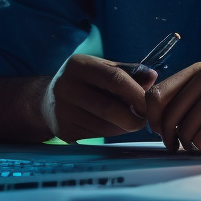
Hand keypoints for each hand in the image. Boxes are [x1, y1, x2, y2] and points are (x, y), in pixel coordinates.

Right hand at [40, 54, 156, 142]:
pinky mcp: (63, 130)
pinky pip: (96, 135)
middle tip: (144, 119)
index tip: (150, 103)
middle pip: (109, 107)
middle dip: (133, 117)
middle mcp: (66, 86)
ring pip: (104, 125)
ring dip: (123, 126)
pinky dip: (110, 133)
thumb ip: (129, 71)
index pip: (114, 78)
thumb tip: (153, 77)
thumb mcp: (102, 68)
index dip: (136, 92)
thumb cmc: (85, 82)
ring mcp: (62, 110)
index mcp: (79, 64)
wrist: (47, 101)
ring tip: (128, 120)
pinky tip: (110, 125)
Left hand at [145, 62, 200, 150]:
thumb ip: (187, 97)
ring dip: (191, 144)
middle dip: (168, 136)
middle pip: (167, 115)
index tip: (161, 131)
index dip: (154, 118)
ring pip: (183, 131)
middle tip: (178, 145)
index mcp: (200, 69)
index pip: (156, 94)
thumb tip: (151, 118)